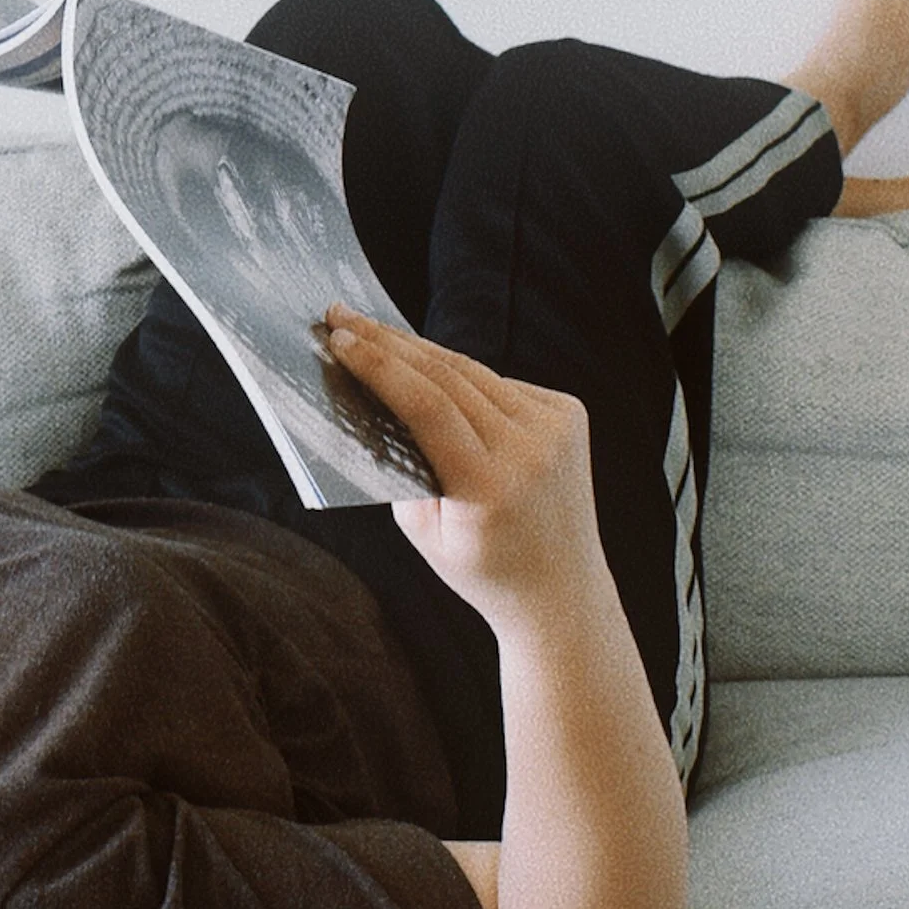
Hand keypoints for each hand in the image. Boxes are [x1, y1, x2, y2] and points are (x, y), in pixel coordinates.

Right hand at [321, 308, 613, 629]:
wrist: (562, 592)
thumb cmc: (482, 569)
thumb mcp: (424, 532)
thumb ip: (403, 465)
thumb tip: (377, 396)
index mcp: (489, 487)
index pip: (426, 406)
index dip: (379, 367)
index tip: (339, 339)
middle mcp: (530, 451)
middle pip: (447, 376)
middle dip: (388, 343)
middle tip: (343, 317)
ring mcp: (557, 429)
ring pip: (473, 373)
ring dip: (421, 352)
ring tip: (375, 334)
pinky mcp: (570, 415)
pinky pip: (501, 385)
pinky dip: (464, 380)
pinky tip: (433, 374)